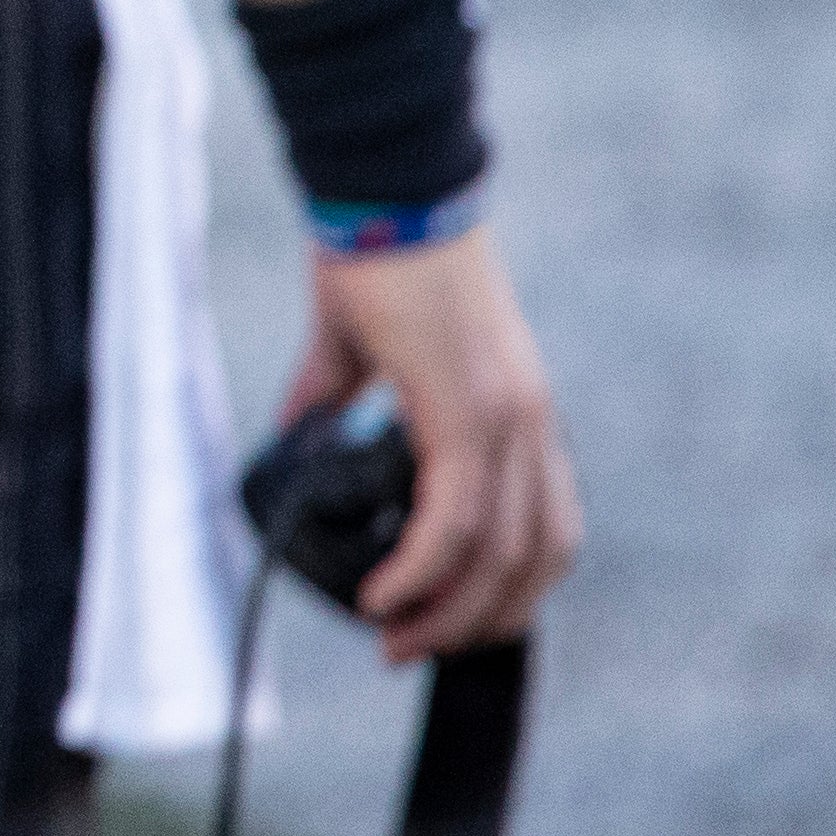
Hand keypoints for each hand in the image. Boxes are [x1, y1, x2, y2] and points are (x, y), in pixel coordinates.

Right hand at [280, 225, 578, 662]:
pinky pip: (458, 519)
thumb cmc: (371, 254)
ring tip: (395, 635)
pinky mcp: (469, 409)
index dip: (504, 588)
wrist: (385, 189)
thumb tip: (292, 439)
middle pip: (536, 559)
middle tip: (412, 646)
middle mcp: (529, 422)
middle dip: (478, 621)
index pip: (543, 528)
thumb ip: (331, 399)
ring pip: (504, 554)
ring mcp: (508, 417)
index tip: (440, 617)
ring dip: (451, 611)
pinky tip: (387, 594)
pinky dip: (425, 571)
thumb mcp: (355, 346)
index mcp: (516, 410)